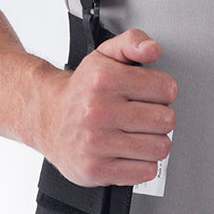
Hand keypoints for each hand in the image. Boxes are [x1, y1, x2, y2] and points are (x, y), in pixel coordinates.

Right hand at [40, 29, 176, 187]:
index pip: (166, 89)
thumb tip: (152, 49)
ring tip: (140, 134)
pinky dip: (143, 164)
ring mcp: (96, 143)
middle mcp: (98, 111)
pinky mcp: (95, 170)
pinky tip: (131, 152)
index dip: (164, 91)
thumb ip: (133, 41)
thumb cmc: (82, 89)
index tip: (153, 94)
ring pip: (159, 147)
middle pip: (165, 120)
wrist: (48, 118)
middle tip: (146, 115)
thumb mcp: (105, 54)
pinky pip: (144, 172)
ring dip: (155, 142)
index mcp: (104, 79)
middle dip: (161, 117)